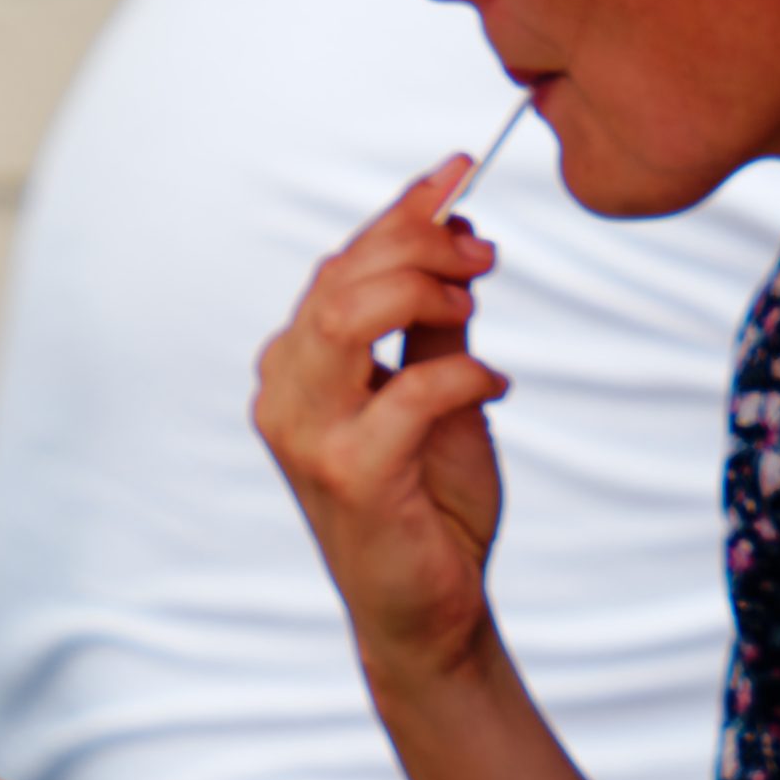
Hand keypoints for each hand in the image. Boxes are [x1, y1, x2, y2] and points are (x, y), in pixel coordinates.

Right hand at [253, 161, 511, 691]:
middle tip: (484, 256)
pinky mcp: (349, 476)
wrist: (429, 610)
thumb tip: (459, 232)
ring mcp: (308, 436)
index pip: (342, 265)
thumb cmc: (426, 500)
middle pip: (339, 279)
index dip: (401, 212)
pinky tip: (493, 384)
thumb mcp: (437, 390)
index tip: (457, 170)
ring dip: (420, 292)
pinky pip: (405, 393)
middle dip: (419, 245)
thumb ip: (436, 320)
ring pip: (346, 319)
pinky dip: (461, 374)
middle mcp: (285, 394)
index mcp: (297, 366)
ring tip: (472, 304)